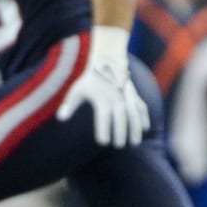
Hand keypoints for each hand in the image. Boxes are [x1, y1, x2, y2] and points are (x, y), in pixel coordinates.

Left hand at [57, 27, 149, 147]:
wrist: (107, 61)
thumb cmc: (90, 80)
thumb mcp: (78, 90)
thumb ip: (70, 105)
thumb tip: (61, 118)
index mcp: (102, 99)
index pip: (103, 117)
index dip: (103, 130)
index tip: (103, 142)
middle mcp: (116, 97)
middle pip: (120, 117)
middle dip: (121, 132)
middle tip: (119, 146)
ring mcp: (127, 95)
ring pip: (134, 113)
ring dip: (136, 127)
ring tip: (135, 142)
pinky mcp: (134, 94)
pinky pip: (141, 106)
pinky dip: (144, 117)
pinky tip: (145, 128)